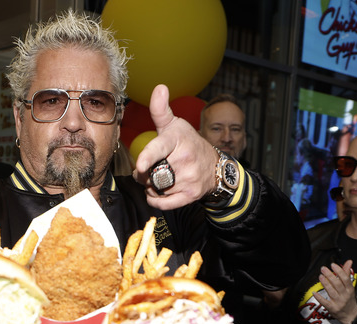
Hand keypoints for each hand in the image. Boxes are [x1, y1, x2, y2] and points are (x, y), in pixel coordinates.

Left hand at [133, 84, 218, 209]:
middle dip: (143, 173)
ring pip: (155, 188)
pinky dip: (156, 199)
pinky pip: (164, 203)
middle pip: (150, 172)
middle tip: (148, 167)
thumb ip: (160, 110)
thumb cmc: (189, 143)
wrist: (215, 166)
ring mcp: (188, 178)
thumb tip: (159, 87)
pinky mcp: (190, 195)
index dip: (148, 158)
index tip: (141, 166)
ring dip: (150, 185)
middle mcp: (184, 159)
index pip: (159, 149)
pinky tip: (159, 191)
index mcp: (177, 140)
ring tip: (160, 176)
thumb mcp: (175, 125)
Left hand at [314, 260, 356, 323]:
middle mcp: (345, 295)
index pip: (345, 279)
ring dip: (325, 283)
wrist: (351, 315)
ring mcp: (339, 302)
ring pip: (331, 292)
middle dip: (330, 275)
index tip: (333, 265)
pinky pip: (325, 302)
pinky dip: (319, 297)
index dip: (339, 271)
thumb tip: (349, 262)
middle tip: (323, 269)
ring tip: (320, 276)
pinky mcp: (332, 308)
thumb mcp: (350, 287)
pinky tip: (315, 292)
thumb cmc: (349, 299)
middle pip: (337, 284)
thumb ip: (347, 274)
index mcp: (350, 289)